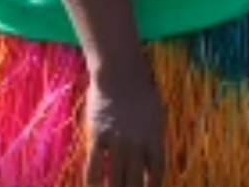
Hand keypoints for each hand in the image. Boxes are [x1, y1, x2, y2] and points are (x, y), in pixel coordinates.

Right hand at [85, 72, 165, 186]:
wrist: (120, 73)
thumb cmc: (141, 91)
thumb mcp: (155, 114)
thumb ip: (153, 137)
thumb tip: (151, 160)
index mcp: (155, 136)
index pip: (157, 170)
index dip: (152, 185)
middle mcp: (137, 142)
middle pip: (135, 180)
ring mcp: (117, 140)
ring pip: (114, 178)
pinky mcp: (98, 136)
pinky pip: (94, 167)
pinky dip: (92, 183)